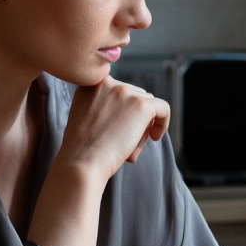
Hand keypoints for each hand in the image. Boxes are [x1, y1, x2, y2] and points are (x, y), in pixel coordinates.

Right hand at [55, 76, 170, 182]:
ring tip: (128, 146)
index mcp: (90, 82)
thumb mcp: (84, 115)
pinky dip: (163, 122)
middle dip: (134, 118)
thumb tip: (131, 105)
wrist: (82, 163)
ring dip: (142, 125)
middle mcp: (106, 81)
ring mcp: (123, 91)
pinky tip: (155, 137)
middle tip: (121, 142)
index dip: (122, 111)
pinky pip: (163, 108)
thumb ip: (102, 104)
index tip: (117, 128)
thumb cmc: (83, 148)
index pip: (119, 90)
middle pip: (135, 96)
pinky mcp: (141, 105)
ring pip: (147, 105)